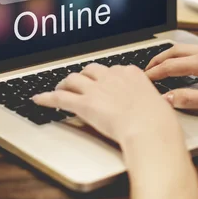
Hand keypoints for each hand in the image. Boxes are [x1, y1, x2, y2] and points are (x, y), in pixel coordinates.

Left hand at [32, 64, 183, 147]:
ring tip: (60, 88)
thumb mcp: (158, 104)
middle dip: (84, 76)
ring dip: (64, 83)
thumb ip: (148, 101)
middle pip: (91, 70)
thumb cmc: (158, 121)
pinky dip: (46, 98)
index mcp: (131, 73)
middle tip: (80, 83)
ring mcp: (96, 89)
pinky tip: (39, 99)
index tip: (103, 82)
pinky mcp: (84, 103)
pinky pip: (60, 97)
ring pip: (73, 79)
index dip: (105, 77)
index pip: (113, 69)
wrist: (149, 128)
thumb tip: (152, 108)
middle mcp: (112, 77)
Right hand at [146, 44, 197, 114]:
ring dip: (172, 56)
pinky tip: (188, 64)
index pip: (172, 66)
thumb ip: (190, 99)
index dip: (155, 73)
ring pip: (188, 48)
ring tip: (162, 65)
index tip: (143, 79)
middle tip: (146, 69)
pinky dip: (185, 55)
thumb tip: (167, 98)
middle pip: (177, 51)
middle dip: (158, 59)